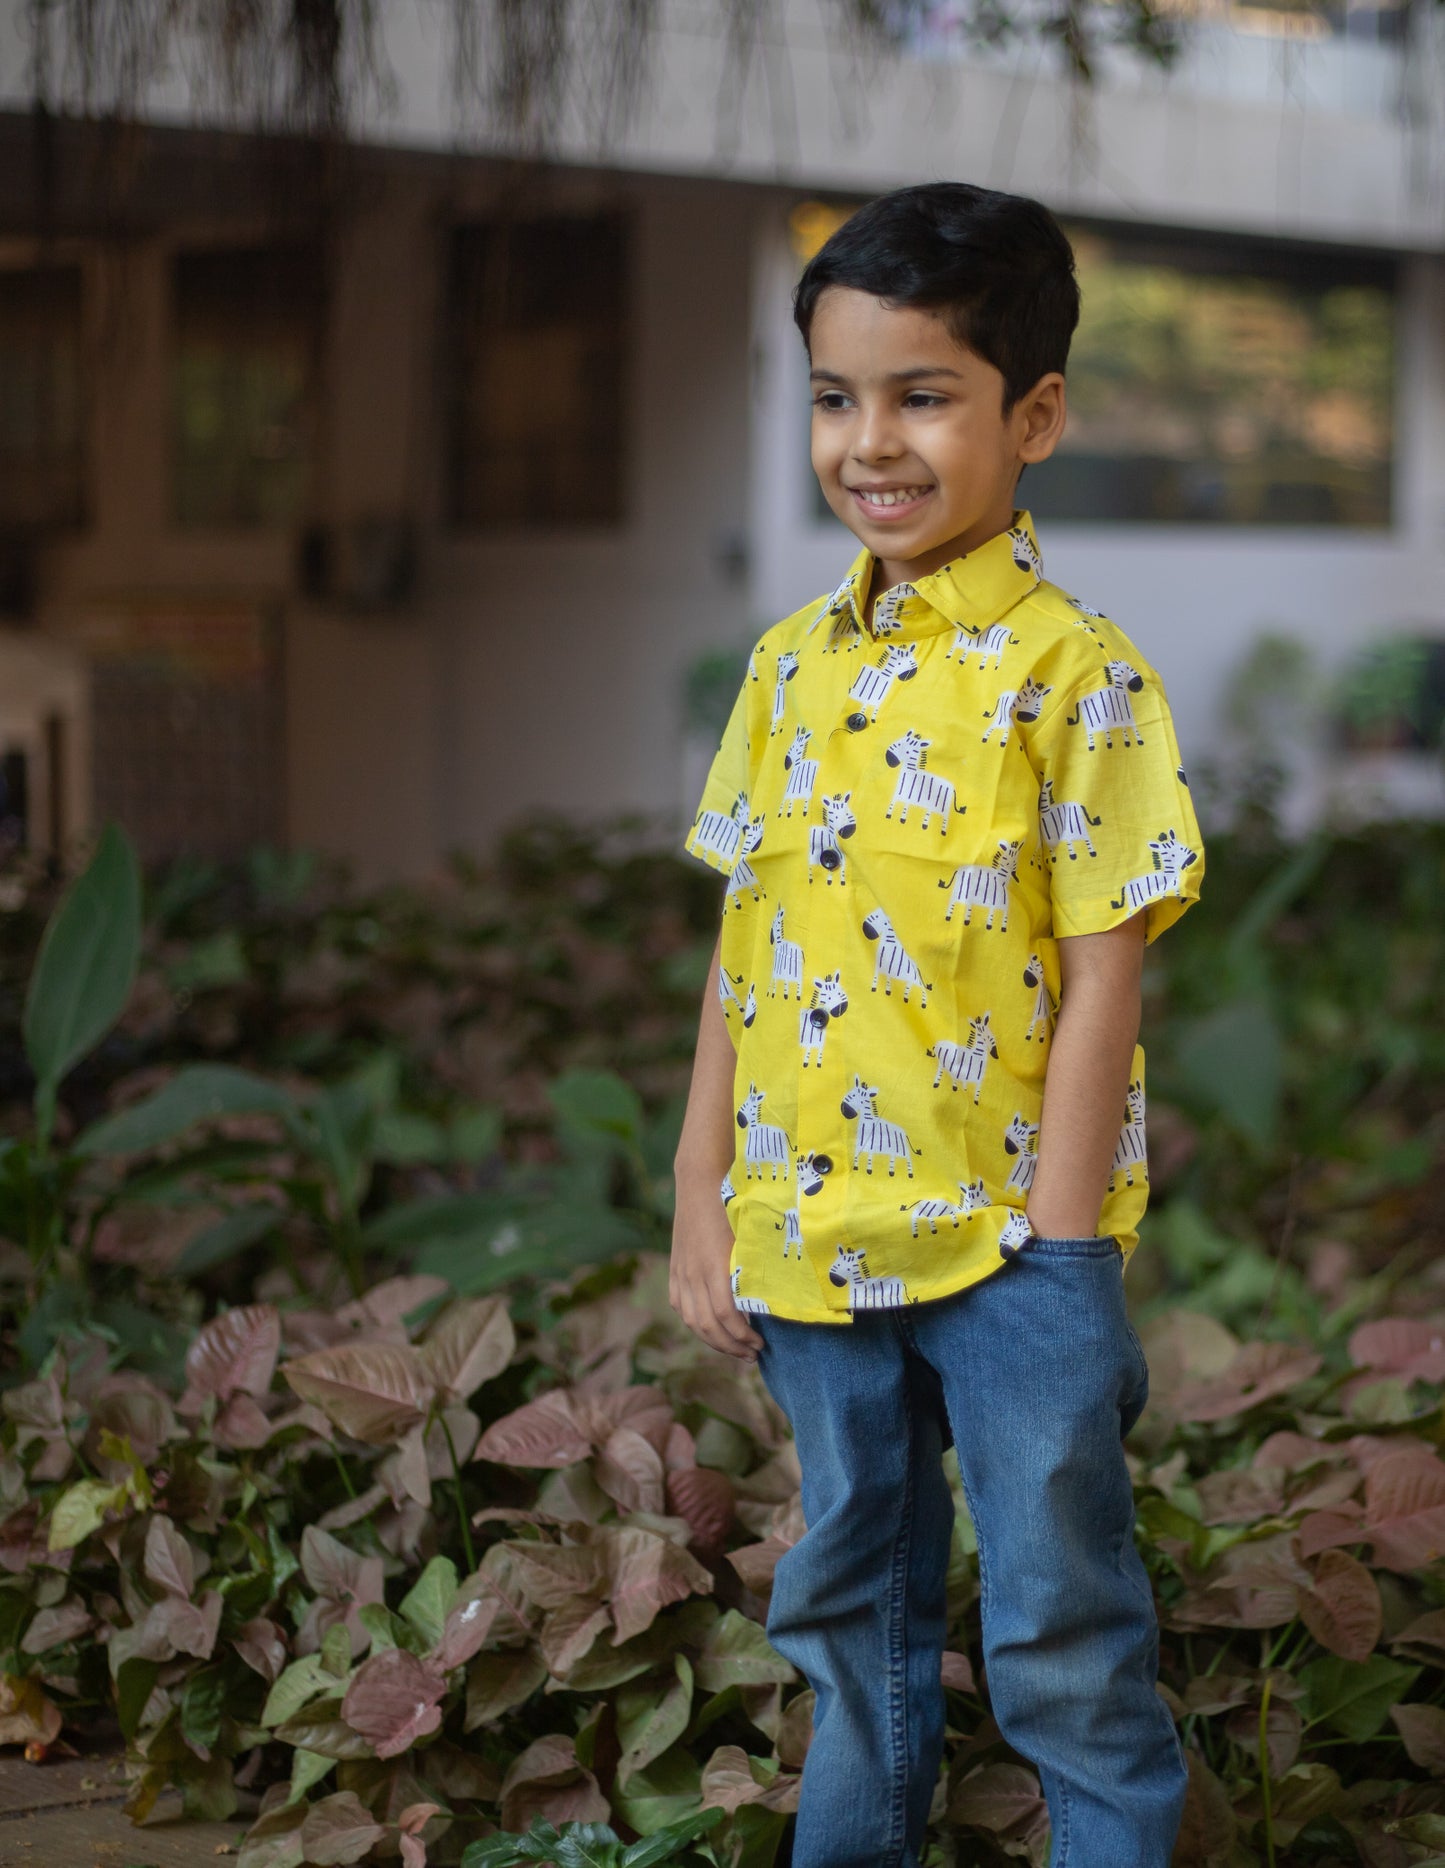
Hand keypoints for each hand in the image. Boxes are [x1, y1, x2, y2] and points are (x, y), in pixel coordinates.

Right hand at [669, 1172, 762, 1362]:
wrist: (699, 1182)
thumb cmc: (732, 1204)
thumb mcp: (750, 1236)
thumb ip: (757, 1267)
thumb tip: (778, 1298)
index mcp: (715, 1265)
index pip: (727, 1316)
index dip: (743, 1336)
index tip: (761, 1344)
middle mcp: (694, 1273)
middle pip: (709, 1325)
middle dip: (731, 1346)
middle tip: (753, 1354)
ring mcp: (681, 1272)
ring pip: (692, 1321)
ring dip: (714, 1340)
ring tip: (734, 1348)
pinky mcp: (675, 1269)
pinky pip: (680, 1306)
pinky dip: (695, 1323)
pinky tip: (710, 1329)